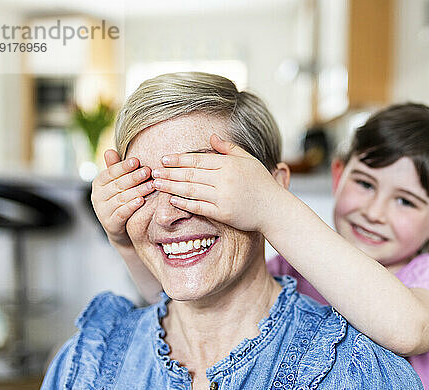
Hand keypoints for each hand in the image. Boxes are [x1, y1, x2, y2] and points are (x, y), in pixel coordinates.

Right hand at [91, 149, 154, 246]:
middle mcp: (97, 196)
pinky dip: (131, 206)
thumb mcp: (118, 184)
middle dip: (134, 177)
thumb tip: (109, 150)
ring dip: (137, 190)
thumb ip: (115, 168)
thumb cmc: (121, 200)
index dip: (123, 167)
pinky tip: (141, 200)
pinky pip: (121, 213)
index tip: (137, 160)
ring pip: (121, 198)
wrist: (121, 229)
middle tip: (149, 171)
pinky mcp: (110, 224)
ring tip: (151, 185)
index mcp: (98, 183)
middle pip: (117, 185)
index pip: (110, 172)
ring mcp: (102, 211)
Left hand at [152, 135, 287, 232]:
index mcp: (229, 164)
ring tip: (157, 185)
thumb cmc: (262, 183)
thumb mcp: (248, 160)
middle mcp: (225, 179)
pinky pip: (199, 207)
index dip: (179, 159)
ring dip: (171, 187)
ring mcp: (223, 197)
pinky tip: (172, 200)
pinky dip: (183, 203)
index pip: (198, 159)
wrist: (274, 209)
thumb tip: (211, 137)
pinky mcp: (223, 213)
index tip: (164, 159)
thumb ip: (229, 148)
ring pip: (191, 190)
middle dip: (170, 172)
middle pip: (190, 174)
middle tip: (154, 172)